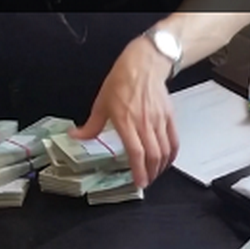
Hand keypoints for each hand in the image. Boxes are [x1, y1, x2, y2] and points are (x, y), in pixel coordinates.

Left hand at [70, 36, 178, 188]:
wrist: (143, 66)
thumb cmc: (121, 82)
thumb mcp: (101, 103)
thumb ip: (91, 125)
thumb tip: (76, 137)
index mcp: (126, 121)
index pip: (136, 151)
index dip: (139, 170)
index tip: (139, 182)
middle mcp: (144, 123)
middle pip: (153, 155)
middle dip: (151, 173)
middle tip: (146, 181)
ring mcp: (159, 120)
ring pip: (164, 150)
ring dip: (161, 167)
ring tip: (154, 174)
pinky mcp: (169, 117)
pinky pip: (173, 141)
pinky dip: (171, 154)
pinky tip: (167, 161)